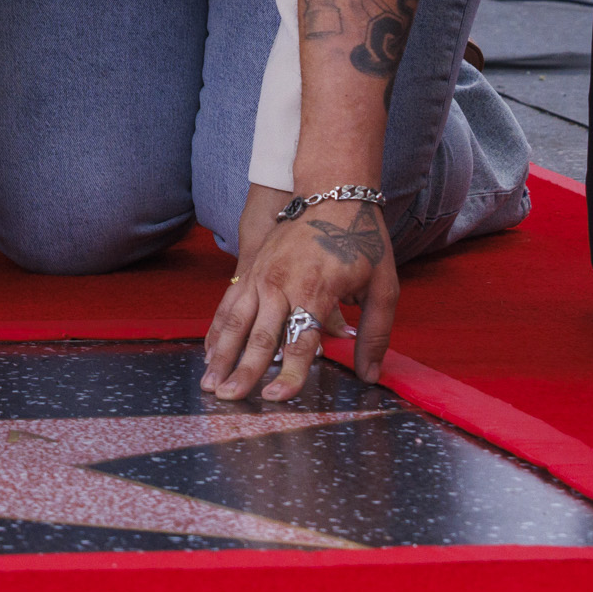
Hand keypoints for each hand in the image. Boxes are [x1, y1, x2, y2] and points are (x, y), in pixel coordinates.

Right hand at [202, 192, 398, 401]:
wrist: (332, 192)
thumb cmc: (362, 239)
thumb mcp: (384, 286)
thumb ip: (377, 333)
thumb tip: (370, 376)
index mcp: (316, 289)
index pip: (300, 341)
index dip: (291, 374)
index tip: (277, 399)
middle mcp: (281, 283)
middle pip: (260, 336)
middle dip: (243, 371)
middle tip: (229, 399)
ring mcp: (261, 275)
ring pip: (235, 322)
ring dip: (221, 354)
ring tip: (209, 383)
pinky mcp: (251, 269)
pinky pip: (228, 304)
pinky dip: (216, 330)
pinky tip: (208, 353)